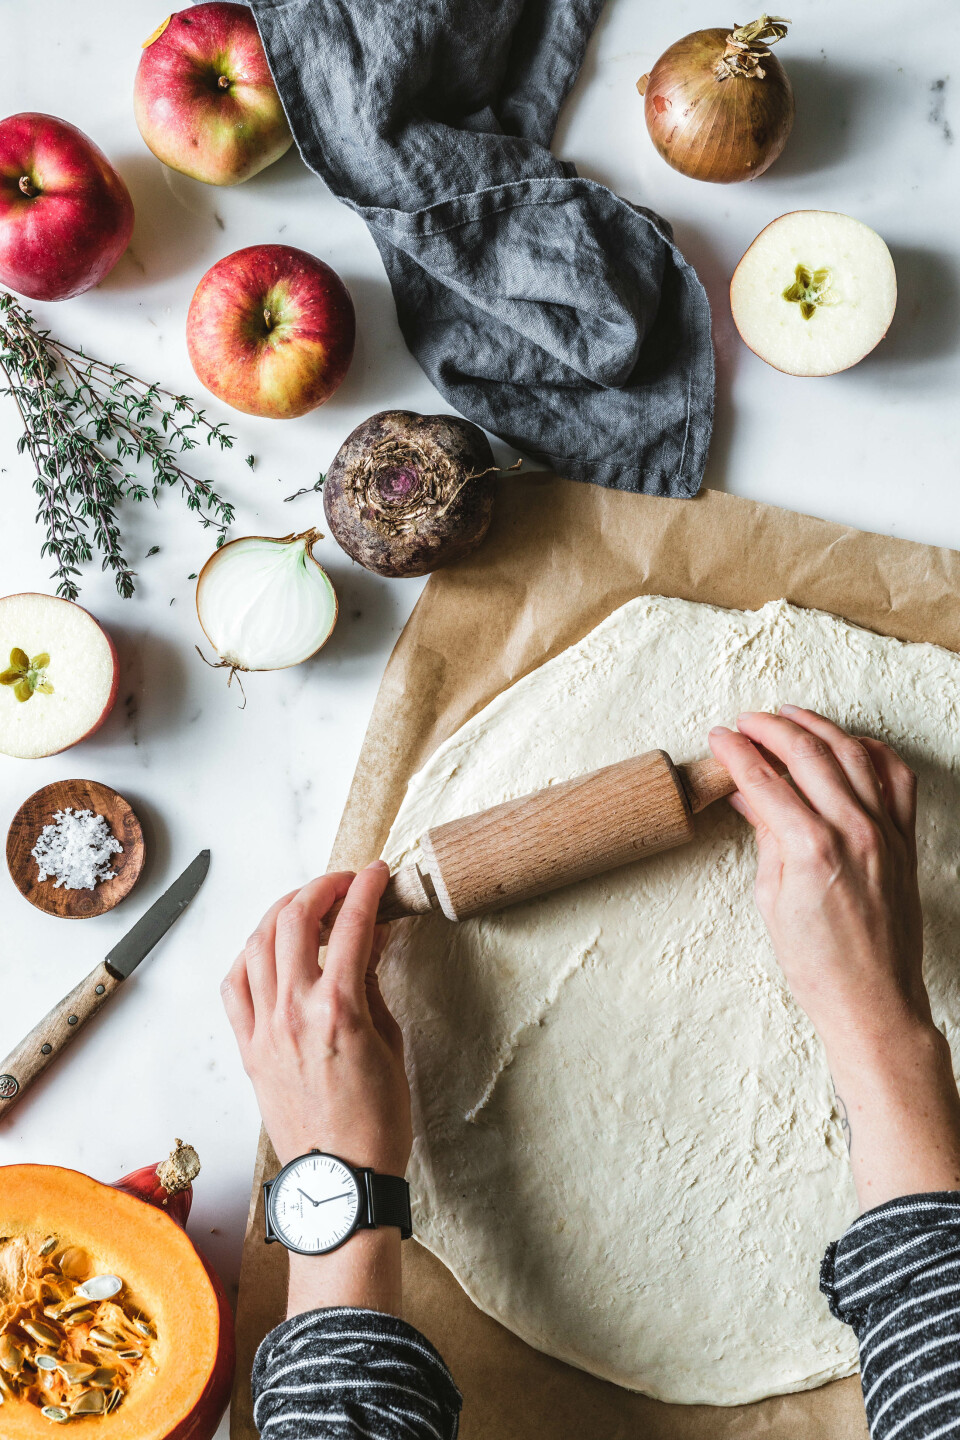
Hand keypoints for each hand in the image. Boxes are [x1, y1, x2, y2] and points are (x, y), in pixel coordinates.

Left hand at [222, 862, 411, 1315]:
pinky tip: (268, 948)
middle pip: (295, 920)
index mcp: (339, 1010)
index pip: (352, 926)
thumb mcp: (392, 1048)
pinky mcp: (248, 1048)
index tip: (379, 872)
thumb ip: (375, 989)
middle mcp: (293, 1011)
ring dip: (284, 911)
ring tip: (308, 904)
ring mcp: (264, 1028)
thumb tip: (369, 946)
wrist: (339, 1182)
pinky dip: (250, 954)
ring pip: (258, 943)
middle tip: (345, 882)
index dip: (368, 889)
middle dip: (321, 888)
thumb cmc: (376, 1124)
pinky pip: (235, 985)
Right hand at [708, 705, 924, 1048]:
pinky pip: (895, 777)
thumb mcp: (772, 898)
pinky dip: (870, 750)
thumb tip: (748, 794)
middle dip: (770, 728)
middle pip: (808, 753)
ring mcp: (886, 832)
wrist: (873, 1001)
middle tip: (745, 722)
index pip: (765, 779)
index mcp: (812, 849)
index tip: (719, 738)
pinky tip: (847, 743)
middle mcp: (854, 831)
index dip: (736, 752)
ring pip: (853, 752)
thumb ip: (765, 836)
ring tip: (789, 716)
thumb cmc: (819, 965)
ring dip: (817, 726)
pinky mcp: (906, 840)